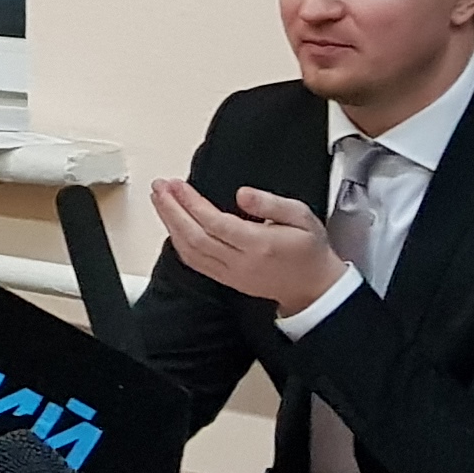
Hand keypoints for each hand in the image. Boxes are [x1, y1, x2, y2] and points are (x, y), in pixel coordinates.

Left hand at [149, 177, 353, 316]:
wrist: (314, 287)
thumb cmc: (308, 249)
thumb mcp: (302, 216)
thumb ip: (271, 203)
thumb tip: (243, 194)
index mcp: (259, 245)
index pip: (215, 223)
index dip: (191, 203)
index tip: (177, 185)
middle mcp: (241, 262)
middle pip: (195, 236)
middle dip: (172, 210)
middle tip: (159, 188)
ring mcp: (231, 274)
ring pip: (190, 251)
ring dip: (170, 224)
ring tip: (159, 200)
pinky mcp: (226, 280)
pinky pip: (195, 262)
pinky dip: (178, 242)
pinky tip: (172, 225)